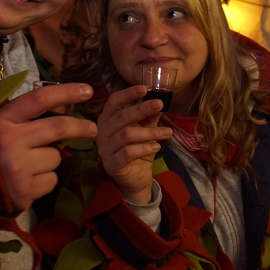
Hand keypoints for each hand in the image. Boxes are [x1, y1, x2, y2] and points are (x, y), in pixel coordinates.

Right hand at [0, 83, 97, 210]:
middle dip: (81, 127)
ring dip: (51, 160)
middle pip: (57, 127)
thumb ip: (19, 117)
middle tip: (93, 129)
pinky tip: (27, 182)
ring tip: (29, 166)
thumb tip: (59, 106)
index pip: (38, 99)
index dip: (66, 92)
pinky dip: (45, 181)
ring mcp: (18, 167)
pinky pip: (51, 180)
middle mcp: (10, 141)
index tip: (87, 91)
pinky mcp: (24, 190)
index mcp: (1, 120)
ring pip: (56, 157)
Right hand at [96, 85, 172, 203]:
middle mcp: (102, 133)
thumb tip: (159, 101)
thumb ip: (149, 117)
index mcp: (107, 120)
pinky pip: (128, 153)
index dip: (127, 94)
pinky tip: (157, 146)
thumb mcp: (144, 130)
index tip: (144, 88)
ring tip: (167, 132)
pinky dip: (144, 148)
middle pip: (120, 117)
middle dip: (141, 109)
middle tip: (160, 104)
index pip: (113, 102)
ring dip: (149, 132)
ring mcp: (105, 149)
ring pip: (126, 135)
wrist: (134, 180)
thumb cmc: (137, 151)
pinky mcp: (112, 164)